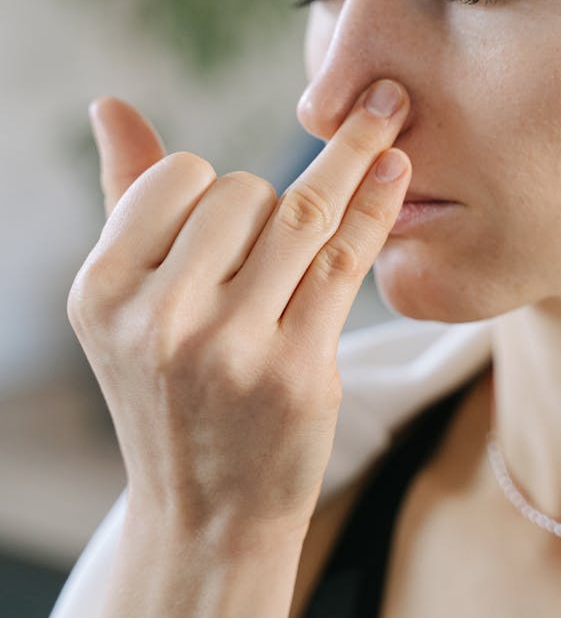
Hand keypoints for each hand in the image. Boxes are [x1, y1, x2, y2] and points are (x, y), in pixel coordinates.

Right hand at [68, 82, 410, 549]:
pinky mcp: (298, 371)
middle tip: (268, 253)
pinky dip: (378, 202)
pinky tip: (399, 164)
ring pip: (302, 211)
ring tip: (390, 111)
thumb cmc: (167, 388)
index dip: (210, 185)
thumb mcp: (127, 303)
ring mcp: (231, 348)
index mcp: (104, 290)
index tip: (226, 217)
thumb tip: (111, 103)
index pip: (179, 177)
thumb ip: (124, 196)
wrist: (207, 514)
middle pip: (242, 192)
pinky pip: (347, 258)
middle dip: (268, 200)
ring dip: (351, 158)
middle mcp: (159, 319)